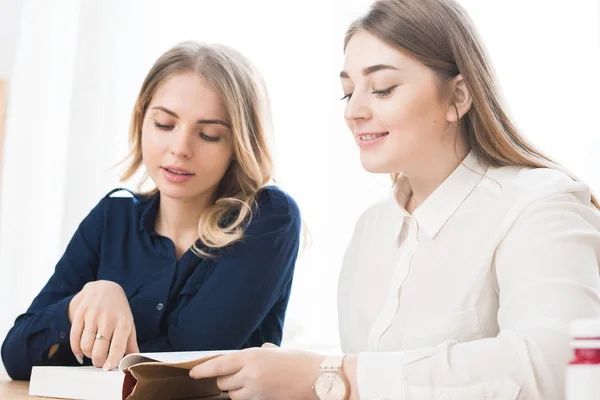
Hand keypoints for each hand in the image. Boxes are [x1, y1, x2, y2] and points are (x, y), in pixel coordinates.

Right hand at [68, 280, 138, 369]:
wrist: (104, 287)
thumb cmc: (118, 310)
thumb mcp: (129, 323)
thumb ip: (130, 344)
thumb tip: (134, 361)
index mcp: (123, 323)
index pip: (118, 346)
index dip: (112, 360)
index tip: (108, 369)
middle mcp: (108, 319)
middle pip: (99, 350)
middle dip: (98, 362)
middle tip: (100, 363)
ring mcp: (93, 315)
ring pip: (85, 346)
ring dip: (88, 355)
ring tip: (92, 353)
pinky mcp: (80, 313)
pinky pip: (74, 337)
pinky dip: (76, 349)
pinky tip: (81, 351)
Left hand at [189, 343, 322, 399]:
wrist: (319, 379)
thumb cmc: (301, 362)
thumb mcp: (278, 351)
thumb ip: (265, 352)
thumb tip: (261, 351)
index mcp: (252, 356)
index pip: (219, 364)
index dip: (203, 370)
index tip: (193, 373)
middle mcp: (250, 373)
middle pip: (223, 382)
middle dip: (225, 381)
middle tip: (236, 377)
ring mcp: (256, 390)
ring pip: (233, 395)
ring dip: (236, 391)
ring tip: (250, 384)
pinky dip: (247, 397)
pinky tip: (259, 391)